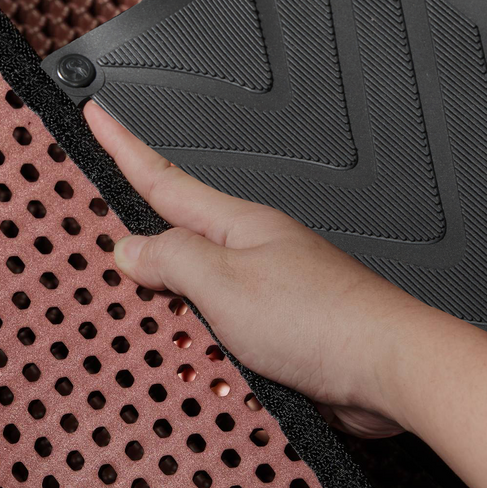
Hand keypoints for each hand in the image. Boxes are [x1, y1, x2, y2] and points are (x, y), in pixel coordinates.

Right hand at [86, 101, 449, 438]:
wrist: (389, 370)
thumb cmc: (327, 320)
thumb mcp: (224, 282)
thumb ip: (172, 260)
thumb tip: (132, 250)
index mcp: (239, 227)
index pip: (166, 178)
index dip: (125, 147)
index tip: (97, 117)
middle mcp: (254, 255)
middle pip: (179, 239)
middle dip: (139, 244)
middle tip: (99, 238)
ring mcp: (269, 295)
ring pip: (198, 293)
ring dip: (172, 309)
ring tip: (146, 319)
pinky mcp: (280, 338)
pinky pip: (223, 334)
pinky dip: (202, 347)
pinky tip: (195, 363)